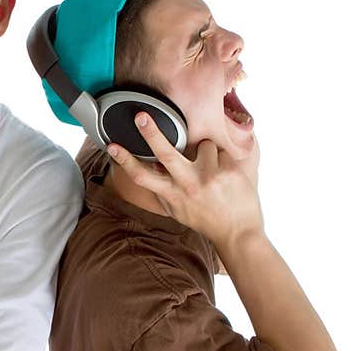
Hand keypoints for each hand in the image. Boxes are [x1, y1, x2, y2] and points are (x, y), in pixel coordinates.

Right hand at [108, 112, 263, 247]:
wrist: (238, 234)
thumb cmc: (206, 220)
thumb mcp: (177, 210)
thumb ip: (163, 190)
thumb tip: (149, 169)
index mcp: (172, 194)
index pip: (142, 176)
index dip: (125, 160)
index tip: (112, 146)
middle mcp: (188, 185)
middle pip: (165, 154)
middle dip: (151, 133)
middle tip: (141, 116)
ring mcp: (209, 177)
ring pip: (204, 145)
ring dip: (208, 153)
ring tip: (214, 172)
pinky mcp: (228, 171)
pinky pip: (223, 150)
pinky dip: (225, 159)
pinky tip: (228, 177)